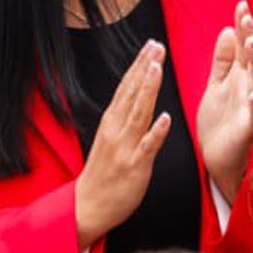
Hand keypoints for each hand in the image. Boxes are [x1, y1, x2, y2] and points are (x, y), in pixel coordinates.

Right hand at [74, 40, 171, 250]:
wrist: (87, 207)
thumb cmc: (104, 173)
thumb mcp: (112, 139)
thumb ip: (125, 118)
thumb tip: (138, 95)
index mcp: (112, 122)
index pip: (127, 87)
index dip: (139, 65)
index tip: (151, 45)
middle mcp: (117, 130)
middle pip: (132, 93)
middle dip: (145, 68)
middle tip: (156, 45)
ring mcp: (125, 147)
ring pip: (139, 113)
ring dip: (148, 89)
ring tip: (157, 67)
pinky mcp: (134, 166)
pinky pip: (147, 147)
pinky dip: (156, 131)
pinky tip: (165, 116)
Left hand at [197, 1, 252, 202]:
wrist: (216, 156)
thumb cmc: (219, 121)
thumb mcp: (217, 84)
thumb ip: (223, 60)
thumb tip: (229, 29)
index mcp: (243, 76)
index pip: (247, 46)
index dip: (245, 26)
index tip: (241, 5)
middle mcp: (251, 88)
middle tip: (247, 18)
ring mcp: (252, 107)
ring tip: (250, 44)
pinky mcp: (248, 127)